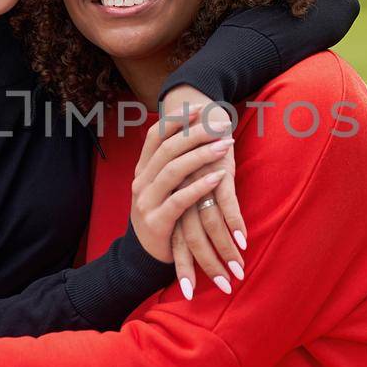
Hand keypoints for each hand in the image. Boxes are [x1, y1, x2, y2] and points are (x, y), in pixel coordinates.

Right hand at [129, 112, 232, 284]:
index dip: (176, 120)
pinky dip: (200, 186)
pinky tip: (218, 177)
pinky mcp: (157, 222)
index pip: (154, 136)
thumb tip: (193, 136)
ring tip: (225, 146)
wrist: (144, 257)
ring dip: (201, 155)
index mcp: (142, 171)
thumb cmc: (163, 217)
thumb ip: (171, 166)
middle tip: (221, 125)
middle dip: (196, 134)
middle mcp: (141, 183)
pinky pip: (179, 200)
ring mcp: (146, 202)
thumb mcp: (161, 189)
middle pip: (167, 148)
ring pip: (173, 170)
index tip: (199, 109)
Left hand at [158, 87, 247, 297]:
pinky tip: (243, 241)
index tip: (188, 294)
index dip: (183, 268)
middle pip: (192, 239)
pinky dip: (234, 224)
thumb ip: (190, 210)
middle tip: (224, 287)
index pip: (175, 242)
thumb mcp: (187, 183)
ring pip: (210, 225)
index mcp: (172, 201)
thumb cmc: (192, 152)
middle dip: (208, 266)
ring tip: (238, 270)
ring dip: (225, 251)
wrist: (192, 109)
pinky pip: (225, 202)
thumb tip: (199, 241)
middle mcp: (182, 195)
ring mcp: (198, 184)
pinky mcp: (217, 172)